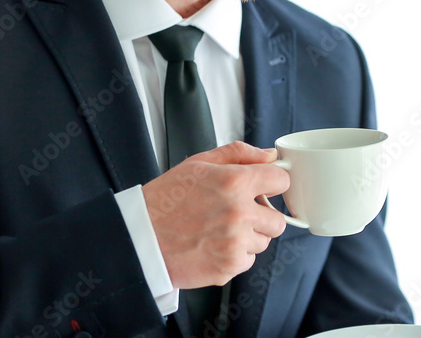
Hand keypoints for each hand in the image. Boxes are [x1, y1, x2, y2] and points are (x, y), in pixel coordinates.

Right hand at [142, 141, 289, 288]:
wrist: (138, 240)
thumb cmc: (164, 201)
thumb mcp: (199, 163)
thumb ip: (239, 154)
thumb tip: (269, 155)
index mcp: (235, 183)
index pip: (282, 180)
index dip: (273, 182)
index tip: (266, 186)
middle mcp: (239, 214)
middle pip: (279, 218)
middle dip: (263, 214)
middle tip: (240, 212)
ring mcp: (235, 243)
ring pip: (264, 241)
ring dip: (249, 236)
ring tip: (221, 229)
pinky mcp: (228, 267)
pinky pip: (248, 260)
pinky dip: (235, 255)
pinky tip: (214, 244)